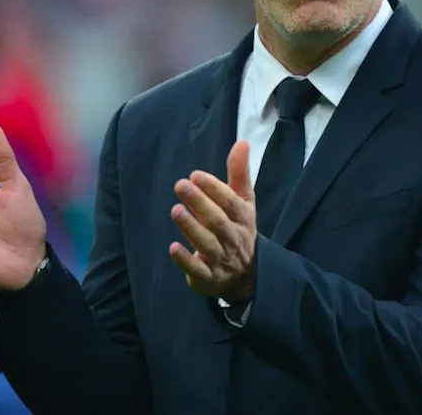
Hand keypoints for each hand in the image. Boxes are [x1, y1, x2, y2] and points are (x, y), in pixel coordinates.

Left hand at [169, 139, 256, 299]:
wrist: (248, 275)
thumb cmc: (239, 228)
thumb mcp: (243, 201)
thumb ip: (239, 173)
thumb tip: (243, 141)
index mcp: (243, 218)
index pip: (230, 202)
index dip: (214, 188)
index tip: (195, 175)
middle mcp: (234, 238)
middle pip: (218, 221)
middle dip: (200, 203)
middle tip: (180, 185)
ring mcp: (222, 260)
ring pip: (207, 244)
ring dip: (191, 227)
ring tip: (175, 210)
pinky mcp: (209, 278)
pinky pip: (198, 270)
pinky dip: (186, 260)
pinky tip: (173, 247)